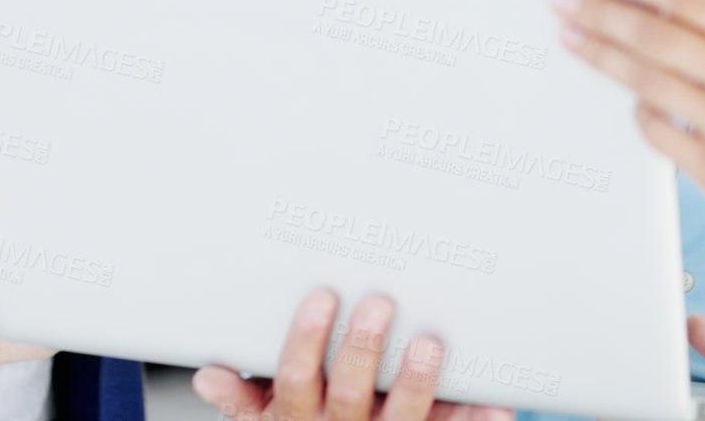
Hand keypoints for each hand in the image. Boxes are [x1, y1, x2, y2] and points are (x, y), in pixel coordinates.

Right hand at [192, 289, 512, 420]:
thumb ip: (242, 398)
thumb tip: (207, 373)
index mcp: (296, 417)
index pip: (295, 378)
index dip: (306, 340)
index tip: (322, 297)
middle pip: (348, 393)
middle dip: (362, 349)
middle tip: (379, 304)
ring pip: (400, 417)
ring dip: (414, 382)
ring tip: (427, 344)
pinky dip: (473, 420)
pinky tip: (497, 402)